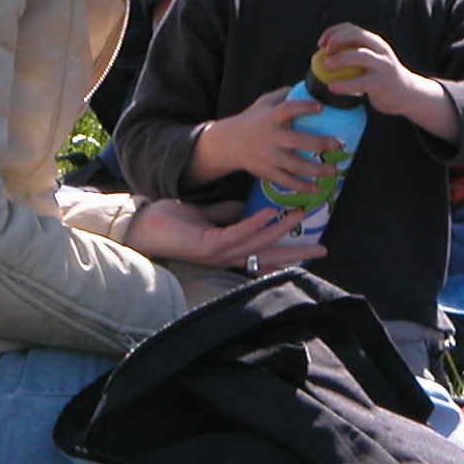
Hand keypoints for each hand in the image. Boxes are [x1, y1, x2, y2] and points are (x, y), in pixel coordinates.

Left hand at [122, 197, 323, 271]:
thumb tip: (246, 206)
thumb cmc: (169, 222)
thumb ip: (225, 213)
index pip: (264, 254)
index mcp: (229, 251)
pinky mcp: (208, 246)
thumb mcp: (204, 215)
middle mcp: (227, 257)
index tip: (311, 244)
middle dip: (296, 252)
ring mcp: (218, 254)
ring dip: (281, 230)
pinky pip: (237, 234)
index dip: (288, 249)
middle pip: (269, 257)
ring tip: (301, 215)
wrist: (141, 226)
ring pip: (258, 244)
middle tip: (322, 249)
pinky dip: (255, 223)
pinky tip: (270, 214)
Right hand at [192, 85, 332, 191]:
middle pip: (297, 141)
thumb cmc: (251, 121)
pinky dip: (302, 186)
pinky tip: (317, 188)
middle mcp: (271, 138)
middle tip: (337, 144)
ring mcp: (269, 156)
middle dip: (319, 143)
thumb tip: (307, 86)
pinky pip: (287, 181)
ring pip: (295, 166)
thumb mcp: (263, 103)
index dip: (304, 107)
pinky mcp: (267, 171)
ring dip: (316, 169)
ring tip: (333, 169)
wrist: (228, 144)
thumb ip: (283, 95)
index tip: (320, 107)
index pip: (288, 109)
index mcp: (271, 118)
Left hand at [313, 23, 422, 116]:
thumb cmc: (380, 77)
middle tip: (323, 52)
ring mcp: (383, 65)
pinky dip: (344, 84)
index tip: (320, 43)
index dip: (334, 32)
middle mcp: (381, 50)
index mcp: (375, 42)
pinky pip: (360, 82)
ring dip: (340, 58)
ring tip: (325, 65)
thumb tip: (323, 52)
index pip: (353, 29)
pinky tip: (332, 88)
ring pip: (360, 56)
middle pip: (357, 36)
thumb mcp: (372, 60)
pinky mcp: (382, 83)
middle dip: (337, 40)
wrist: (406, 94)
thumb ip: (355, 53)